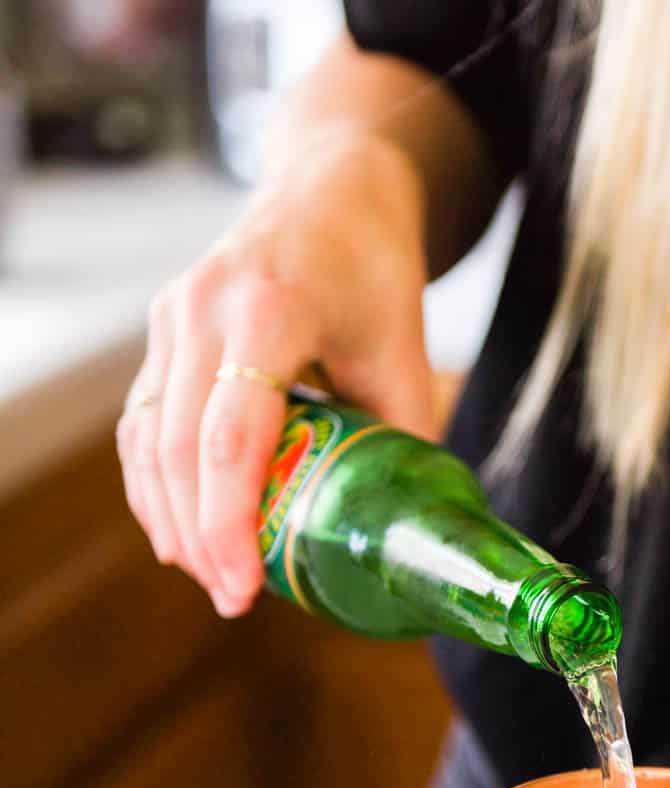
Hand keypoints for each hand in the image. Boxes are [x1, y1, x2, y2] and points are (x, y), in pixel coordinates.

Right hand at [117, 127, 435, 616]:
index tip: (245, 586)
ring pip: (148, 439)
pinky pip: (144, 420)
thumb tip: (407, 529)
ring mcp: (173, 318)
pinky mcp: (162, 332)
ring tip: (210, 575)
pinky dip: (156, 481)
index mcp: (268, 309)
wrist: (330, 188)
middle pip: (179, 449)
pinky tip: (181, 529)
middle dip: (199, 537)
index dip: (229, 522)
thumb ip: (403, 437)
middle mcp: (204, 309)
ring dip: (170, 516)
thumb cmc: (375, 268)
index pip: (230, 437)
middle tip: (234, 598)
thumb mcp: (406, 351)